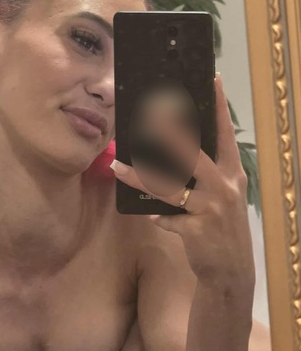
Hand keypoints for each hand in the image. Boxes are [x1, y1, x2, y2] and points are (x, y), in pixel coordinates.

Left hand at [111, 75, 253, 289]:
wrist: (230, 271)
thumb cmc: (222, 229)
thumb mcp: (222, 198)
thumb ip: (204, 177)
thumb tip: (172, 155)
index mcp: (231, 174)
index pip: (224, 135)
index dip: (218, 107)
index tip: (212, 79)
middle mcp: (224, 186)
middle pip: (192, 154)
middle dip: (170, 134)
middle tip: (150, 115)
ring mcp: (211, 208)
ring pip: (168, 186)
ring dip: (140, 177)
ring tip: (118, 166)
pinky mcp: (197, 229)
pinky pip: (168, 218)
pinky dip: (160, 218)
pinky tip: (154, 218)